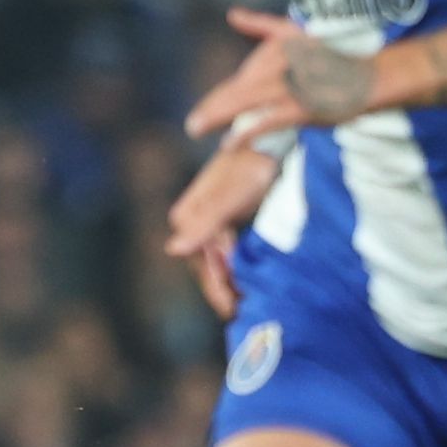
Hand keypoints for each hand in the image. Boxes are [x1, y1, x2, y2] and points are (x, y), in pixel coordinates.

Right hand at [164, 139, 282, 320]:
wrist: (273, 135)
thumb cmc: (254, 164)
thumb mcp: (232, 196)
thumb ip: (205, 223)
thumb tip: (173, 250)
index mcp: (188, 217)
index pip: (201, 265)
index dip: (218, 289)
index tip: (238, 309)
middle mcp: (194, 219)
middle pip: (207, 265)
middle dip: (225, 288)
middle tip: (249, 312)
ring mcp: (211, 217)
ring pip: (219, 259)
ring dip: (234, 279)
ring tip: (254, 300)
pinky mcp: (229, 215)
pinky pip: (231, 250)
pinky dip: (241, 266)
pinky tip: (255, 277)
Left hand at [184, 9, 377, 142]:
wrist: (374, 76)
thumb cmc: (336, 58)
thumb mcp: (296, 34)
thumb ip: (261, 26)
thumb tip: (232, 13)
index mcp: (275, 52)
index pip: (238, 80)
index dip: (217, 98)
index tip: (201, 112)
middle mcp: (279, 67)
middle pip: (234, 91)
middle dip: (210, 110)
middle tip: (192, 127)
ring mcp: (289, 86)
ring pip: (242, 103)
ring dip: (216, 118)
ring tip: (196, 130)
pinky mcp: (301, 106)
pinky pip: (265, 121)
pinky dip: (244, 133)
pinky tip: (228, 144)